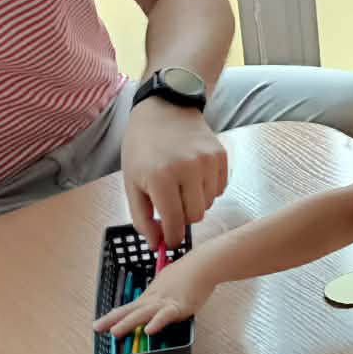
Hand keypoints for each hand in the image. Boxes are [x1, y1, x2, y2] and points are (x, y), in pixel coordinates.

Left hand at [94, 248, 217, 337]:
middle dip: (113, 320)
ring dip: (128, 323)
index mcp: (151, 294)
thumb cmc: (189, 272)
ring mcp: (165, 301)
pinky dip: (157, 323)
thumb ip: (161, 294)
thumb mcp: (168, 281)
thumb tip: (156, 302)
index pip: (129, 307)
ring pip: (143, 313)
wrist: (203, 264)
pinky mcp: (179, 306)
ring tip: (114, 332)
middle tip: (97, 328)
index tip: (98, 324)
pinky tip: (149, 331)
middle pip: (130, 310)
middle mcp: (154, 298)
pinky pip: (166, 315)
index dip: (113, 316)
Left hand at [121, 99, 227, 247]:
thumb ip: (143, 217)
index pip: (175, 223)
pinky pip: (220, 189)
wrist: (162, 109)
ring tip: (182, 186)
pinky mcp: (221, 155)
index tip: (169, 241)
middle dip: (183, 217)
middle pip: (196, 216)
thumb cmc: (142, 147)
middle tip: (171, 205)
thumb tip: (156, 244)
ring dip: (196, 202)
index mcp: (161, 178)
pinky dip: (208, 190)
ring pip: (209, 204)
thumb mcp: (131, 183)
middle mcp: (187, 169)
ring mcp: (207, 161)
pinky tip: (194, 176)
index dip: (172, 238)